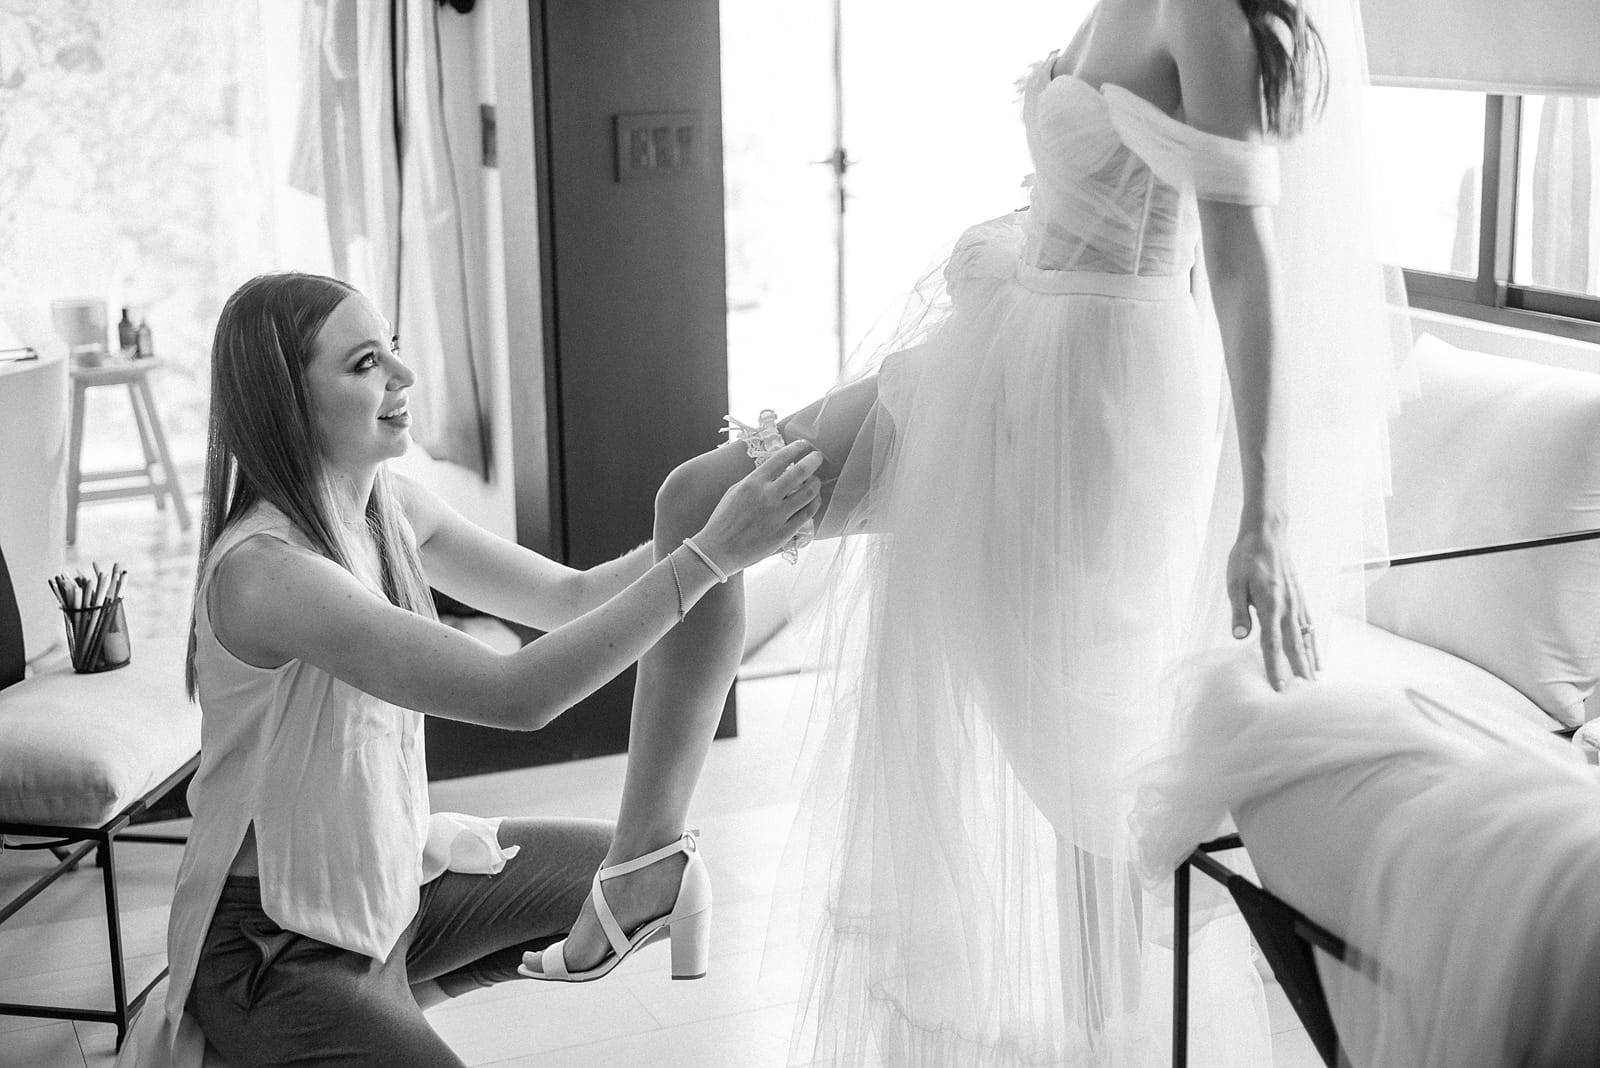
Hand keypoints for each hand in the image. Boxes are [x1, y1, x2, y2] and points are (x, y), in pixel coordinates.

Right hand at [694, 440, 823, 573]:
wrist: (718, 550)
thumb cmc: (723, 520)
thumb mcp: (735, 491)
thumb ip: (755, 480)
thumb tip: (775, 470)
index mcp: (753, 483)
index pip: (781, 458)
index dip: (796, 448)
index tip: (804, 445)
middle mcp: (767, 496)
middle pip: (800, 472)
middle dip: (813, 460)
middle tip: (818, 457)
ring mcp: (777, 515)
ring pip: (809, 493)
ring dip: (816, 483)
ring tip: (816, 480)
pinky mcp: (784, 533)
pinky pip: (807, 514)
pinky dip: (814, 503)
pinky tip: (815, 500)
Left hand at [1226, 526, 1317, 690]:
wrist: (1267, 533)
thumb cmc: (1246, 557)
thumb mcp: (1234, 582)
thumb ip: (1239, 611)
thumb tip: (1240, 637)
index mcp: (1269, 604)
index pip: (1271, 643)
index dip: (1275, 667)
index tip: (1279, 688)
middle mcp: (1287, 606)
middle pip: (1294, 645)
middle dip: (1299, 670)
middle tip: (1306, 695)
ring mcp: (1297, 601)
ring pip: (1306, 636)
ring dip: (1310, 659)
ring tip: (1315, 681)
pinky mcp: (1300, 597)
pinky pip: (1309, 624)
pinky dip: (1313, 641)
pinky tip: (1315, 653)